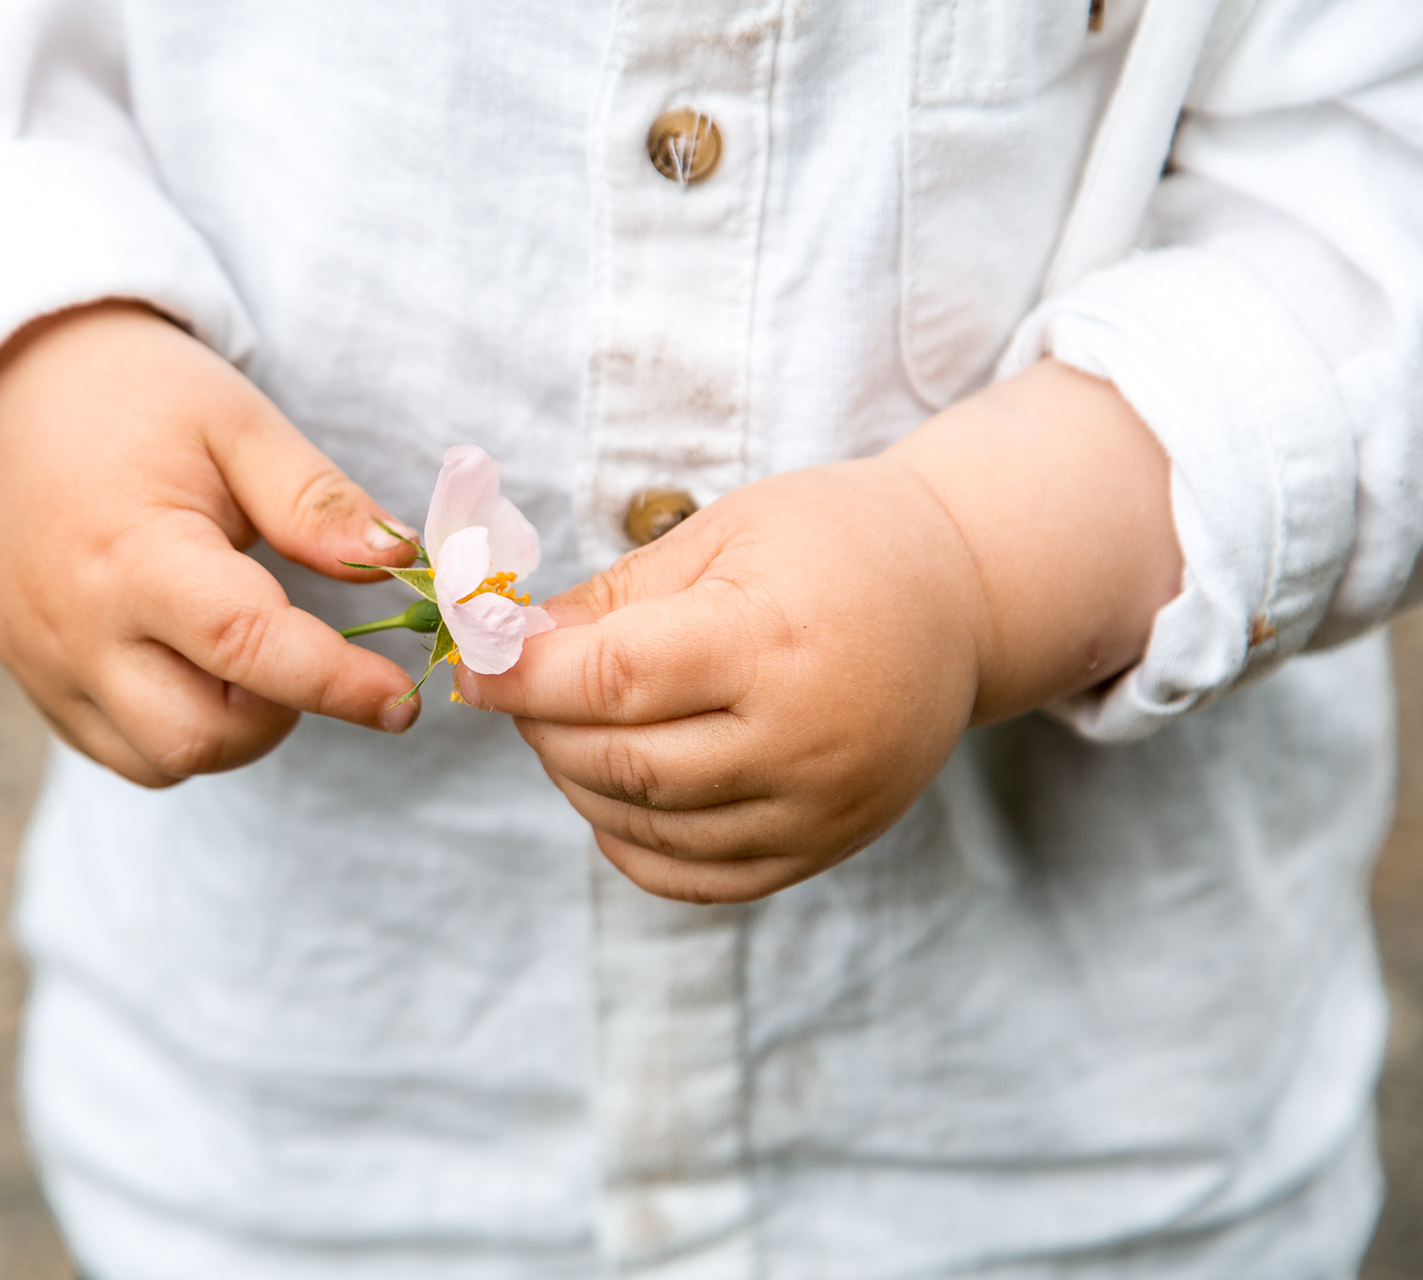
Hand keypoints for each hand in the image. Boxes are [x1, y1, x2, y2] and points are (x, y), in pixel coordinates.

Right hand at [0, 302, 420, 787]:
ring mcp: (44, 665)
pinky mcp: (35, 684)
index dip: (335, 682)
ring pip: (163, 760)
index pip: (246, 645)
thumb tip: (401, 563)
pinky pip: (123, 752)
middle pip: (199, 735)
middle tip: (299, 647)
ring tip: (241, 651)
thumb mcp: (240, 425)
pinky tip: (193, 663)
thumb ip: (317, 502)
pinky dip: (179, 731)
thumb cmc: (142, 400)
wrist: (17, 393)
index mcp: (132, 553)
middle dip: (278, 714)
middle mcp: (77, 626)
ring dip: (230, 730)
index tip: (400, 701)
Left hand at [457, 360, 1181, 902]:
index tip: (470, 661)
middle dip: (539, 727)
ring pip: (646, 825)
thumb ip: (611, 599)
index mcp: (771, 640)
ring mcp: (818, 806)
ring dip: (574, 780)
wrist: (960, 599)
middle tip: (517, 686)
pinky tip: (609, 791)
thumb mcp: (722, 535)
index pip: (611, 682)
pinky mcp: (823, 847)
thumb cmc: (832, 543)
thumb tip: (506, 645)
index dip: (520, 677)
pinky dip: (628, 843)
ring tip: (563, 726)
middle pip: (620, 762)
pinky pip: (696, 877)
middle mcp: (801, 737)